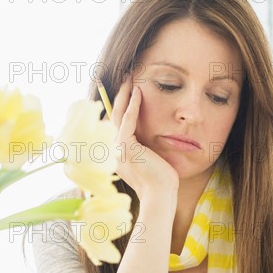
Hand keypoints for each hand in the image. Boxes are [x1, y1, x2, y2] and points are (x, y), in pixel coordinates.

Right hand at [111, 77, 178, 201]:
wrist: (160, 194)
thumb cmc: (160, 181)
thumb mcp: (150, 160)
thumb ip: (144, 147)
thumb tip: (150, 136)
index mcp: (117, 154)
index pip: (116, 125)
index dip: (118, 107)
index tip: (124, 91)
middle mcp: (112, 151)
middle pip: (113, 117)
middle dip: (119, 96)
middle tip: (125, 78)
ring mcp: (117, 149)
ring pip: (118, 115)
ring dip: (124, 95)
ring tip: (130, 79)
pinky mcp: (126, 147)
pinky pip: (128, 121)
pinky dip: (133, 105)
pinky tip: (138, 92)